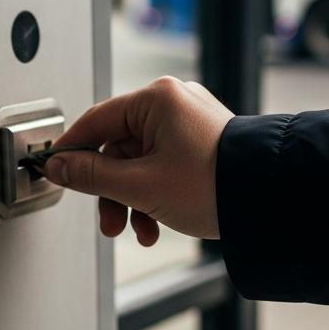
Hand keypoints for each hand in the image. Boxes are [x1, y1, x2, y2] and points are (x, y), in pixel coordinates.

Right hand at [43, 77, 233, 243]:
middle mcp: (173, 103)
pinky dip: (155, 194)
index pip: (95, 121)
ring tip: (138, 230)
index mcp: (157, 99)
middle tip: (108, 221)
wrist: (272, 199)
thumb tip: (58, 167)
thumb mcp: (140, 186)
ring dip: (133, 200)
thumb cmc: (215, 184)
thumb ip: (91, 176)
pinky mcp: (202, 143)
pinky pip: (163, 165)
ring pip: (140, 162)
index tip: (56, 173)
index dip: (72, 152)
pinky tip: (158, 224)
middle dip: (111, 192)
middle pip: (118, 148)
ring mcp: (190, 123)